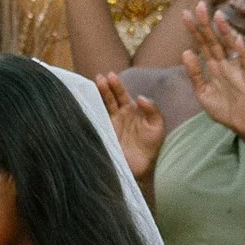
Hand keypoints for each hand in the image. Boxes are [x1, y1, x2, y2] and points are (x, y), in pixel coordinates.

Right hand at [93, 72, 166, 187]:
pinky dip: (90, 113)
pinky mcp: (103, 134)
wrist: (141, 168)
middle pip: (109, 98)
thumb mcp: (158, 126)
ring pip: (101, 107)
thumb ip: (152, 110)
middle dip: (104, 88)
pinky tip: (86, 104)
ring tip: (91, 86)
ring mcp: (109, 124)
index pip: (121, 94)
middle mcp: (119, 115)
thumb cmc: (151, 147)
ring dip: (96, 97)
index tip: (110, 76)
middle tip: (99, 78)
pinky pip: (96, 121)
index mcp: (131, 110)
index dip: (116, 85)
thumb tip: (140, 97)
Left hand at [179, 0, 244, 141]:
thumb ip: (194, 74)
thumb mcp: (202, 92)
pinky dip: (242, 52)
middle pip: (213, 41)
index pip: (201, 44)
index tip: (185, 14)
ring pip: (229, 47)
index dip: (194, 30)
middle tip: (199, 5)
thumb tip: (185, 52)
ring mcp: (236, 70)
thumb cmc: (221, 107)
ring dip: (224, 32)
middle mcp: (224, 64)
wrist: (239, 125)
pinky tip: (238, 40)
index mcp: (212, 66)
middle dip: (206, 24)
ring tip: (218, 16)